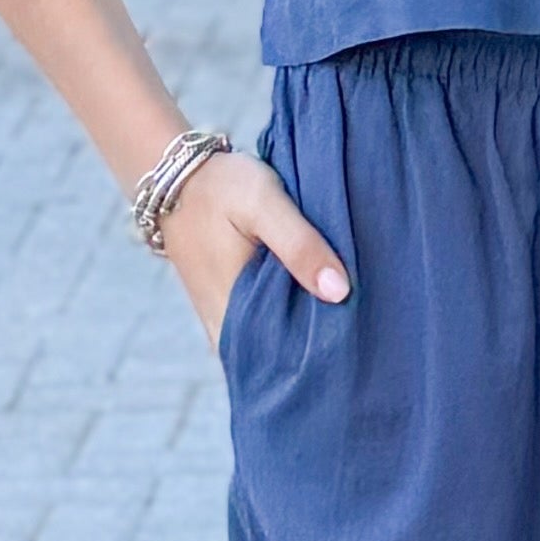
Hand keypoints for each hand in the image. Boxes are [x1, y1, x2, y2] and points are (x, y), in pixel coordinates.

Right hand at [159, 148, 348, 348]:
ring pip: (277, 344)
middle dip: (323, 345)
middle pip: (285, 358)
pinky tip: (320, 298)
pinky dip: (293, 315)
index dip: (325, 355)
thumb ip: (299, 245)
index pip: (286, 362)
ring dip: (309, 330)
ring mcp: (226, 323)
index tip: (360, 339)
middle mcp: (226, 332)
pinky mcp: (229, 310)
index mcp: (232, 318)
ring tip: (347, 310)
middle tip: (363, 324)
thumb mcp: (263, 203)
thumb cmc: (220, 188)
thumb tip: (339, 292)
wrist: (176, 177)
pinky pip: (268, 327)